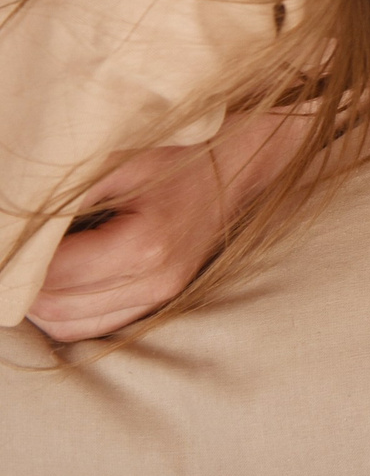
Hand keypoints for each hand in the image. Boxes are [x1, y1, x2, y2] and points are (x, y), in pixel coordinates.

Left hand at [28, 112, 305, 341]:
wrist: (240, 159)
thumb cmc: (176, 149)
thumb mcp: (116, 160)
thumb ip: (60, 200)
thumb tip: (10, 231)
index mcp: (144, 244)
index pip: (50, 275)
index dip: (12, 265)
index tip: (3, 242)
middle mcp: (155, 279)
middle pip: (53, 307)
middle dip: (17, 287)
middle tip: (7, 256)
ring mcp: (161, 294)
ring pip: (67, 325)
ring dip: (35, 304)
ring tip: (21, 270)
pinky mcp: (160, 299)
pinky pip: (92, 326)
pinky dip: (61, 312)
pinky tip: (50, 283)